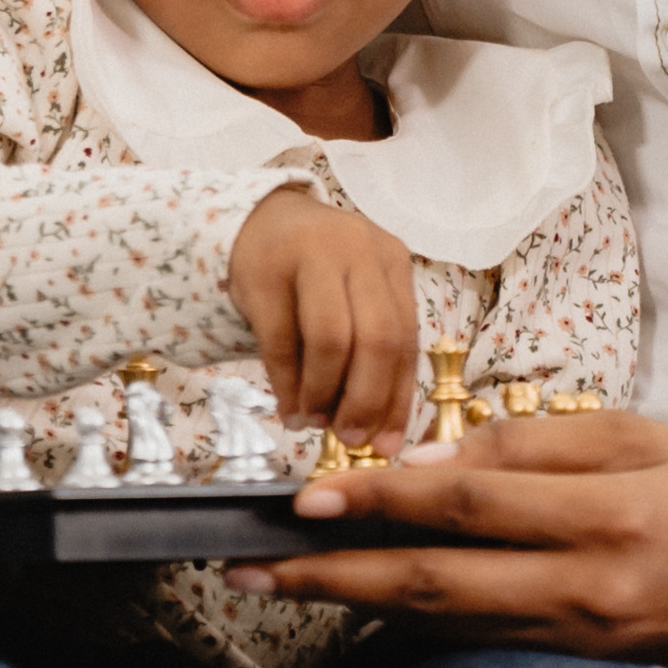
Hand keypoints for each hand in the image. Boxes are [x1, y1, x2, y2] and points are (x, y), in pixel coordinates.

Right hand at [229, 187, 422, 447]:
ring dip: (324, 393)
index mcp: (391, 260)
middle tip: (350, 438)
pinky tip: (290, 409)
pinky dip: (288, 386)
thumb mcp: (357, 296)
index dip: (398, 399)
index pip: (406, 338)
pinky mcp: (265, 271)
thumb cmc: (318, 273)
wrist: (260, 222)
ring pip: (331, 340)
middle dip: (366, 400)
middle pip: (377, 337)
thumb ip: (373, 352)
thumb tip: (380, 435)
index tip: (385, 445)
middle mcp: (358, 251)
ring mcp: (310, 255)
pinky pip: (281, 342)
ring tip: (315, 422)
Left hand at [269, 414, 667, 662]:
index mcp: (603, 512)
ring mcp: (583, 633)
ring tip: (290, 586)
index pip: (467, 505)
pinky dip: (421, 625)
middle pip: (436, 584)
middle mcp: (585, 583)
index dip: (381, 502)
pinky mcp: (586, 659)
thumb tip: (441, 458)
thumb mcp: (646, 437)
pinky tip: (372, 612)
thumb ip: (540, 442)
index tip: (312, 496)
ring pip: (448, 622)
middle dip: (336, 575)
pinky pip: (485, 639)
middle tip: (260, 564)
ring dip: (360, 606)